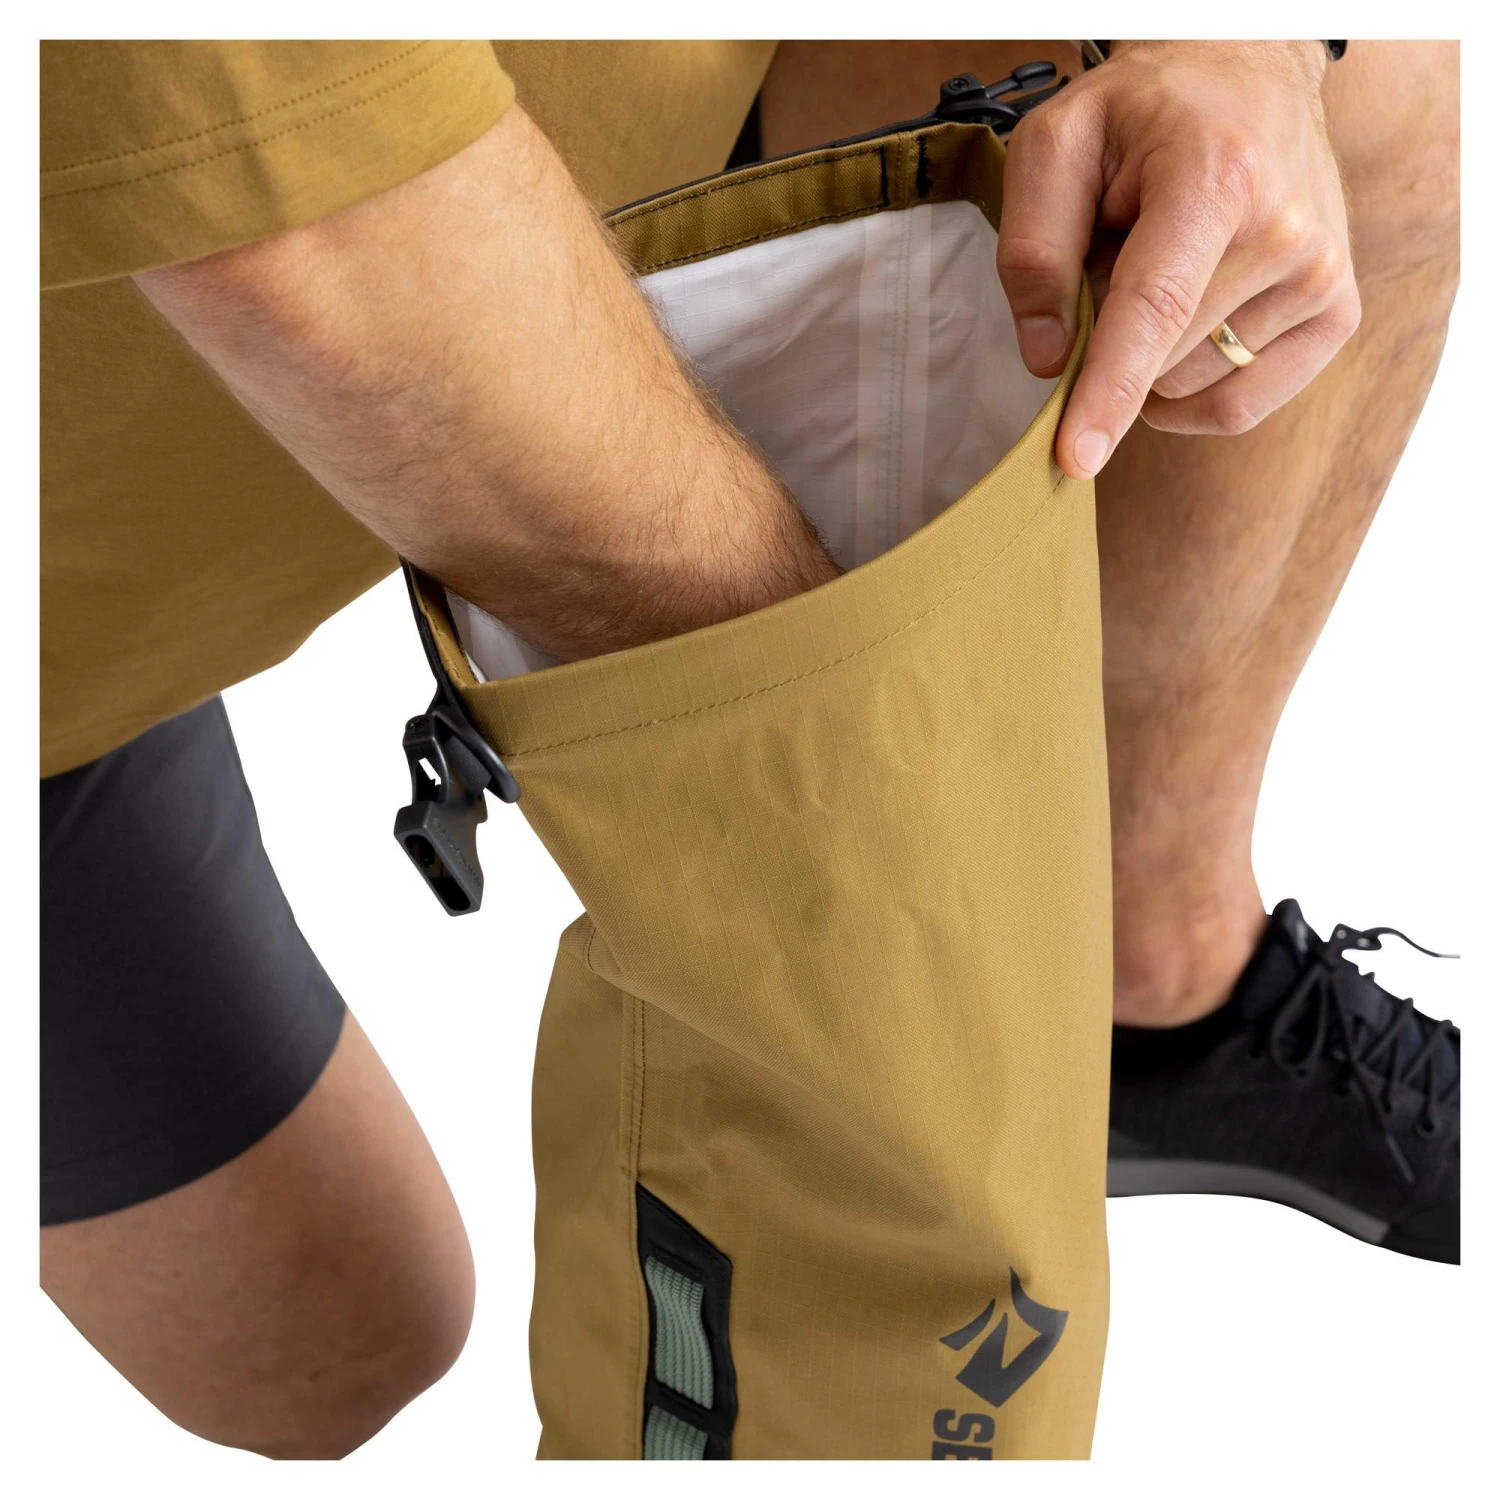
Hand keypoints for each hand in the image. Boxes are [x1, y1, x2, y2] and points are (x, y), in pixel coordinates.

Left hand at [997, 41, 1359, 477]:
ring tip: (1168, 264)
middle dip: (1113, 329)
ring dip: (1155, 348)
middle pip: (1158, 359)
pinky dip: (1190, 390)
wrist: (1246, 76)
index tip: (1077, 459)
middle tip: (1126, 249)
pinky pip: (1239, 406)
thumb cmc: (1142, 114)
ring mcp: (1321, 277)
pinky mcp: (1337, 314)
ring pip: (1189, 386)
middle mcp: (1287, 230)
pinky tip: (1188, 326)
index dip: (1109, 390)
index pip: (1155, 308)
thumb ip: (1033, 250)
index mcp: (1217, 176)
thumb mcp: (1055, 145)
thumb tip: (1047, 358)